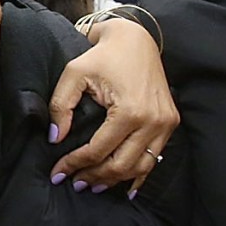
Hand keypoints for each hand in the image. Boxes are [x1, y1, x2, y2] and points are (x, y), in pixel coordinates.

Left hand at [50, 18, 177, 189]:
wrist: (136, 38)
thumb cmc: (103, 55)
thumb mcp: (74, 73)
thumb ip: (60, 106)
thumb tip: (55, 139)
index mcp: (129, 111)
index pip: (98, 150)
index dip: (74, 164)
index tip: (57, 172)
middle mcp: (152, 121)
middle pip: (120, 165)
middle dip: (94, 177)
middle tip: (74, 183)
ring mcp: (165, 123)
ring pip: (140, 167)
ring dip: (115, 180)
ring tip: (93, 185)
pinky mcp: (170, 122)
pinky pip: (155, 158)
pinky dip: (139, 175)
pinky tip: (124, 187)